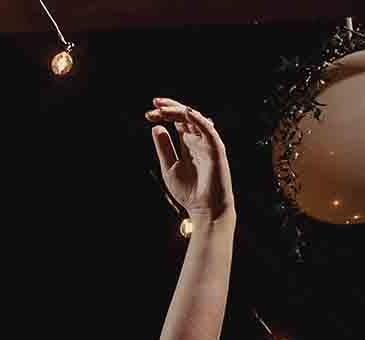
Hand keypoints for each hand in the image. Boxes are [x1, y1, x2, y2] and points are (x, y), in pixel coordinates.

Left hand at [147, 98, 232, 222]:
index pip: (177, 122)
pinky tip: (187, 112)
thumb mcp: (169, 167)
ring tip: (163, 109)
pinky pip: (208, 130)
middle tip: (154, 104)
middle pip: (185, 116)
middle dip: (170, 108)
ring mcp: (208, 143)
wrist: (204, 209)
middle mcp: (198, 140)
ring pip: (195, 119)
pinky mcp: (216, 149)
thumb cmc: (189, 191)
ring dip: (179, 111)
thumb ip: (164, 148)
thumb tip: (156, 127)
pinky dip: (199, 119)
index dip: (164, 115)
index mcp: (188, 143)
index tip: (148, 114)